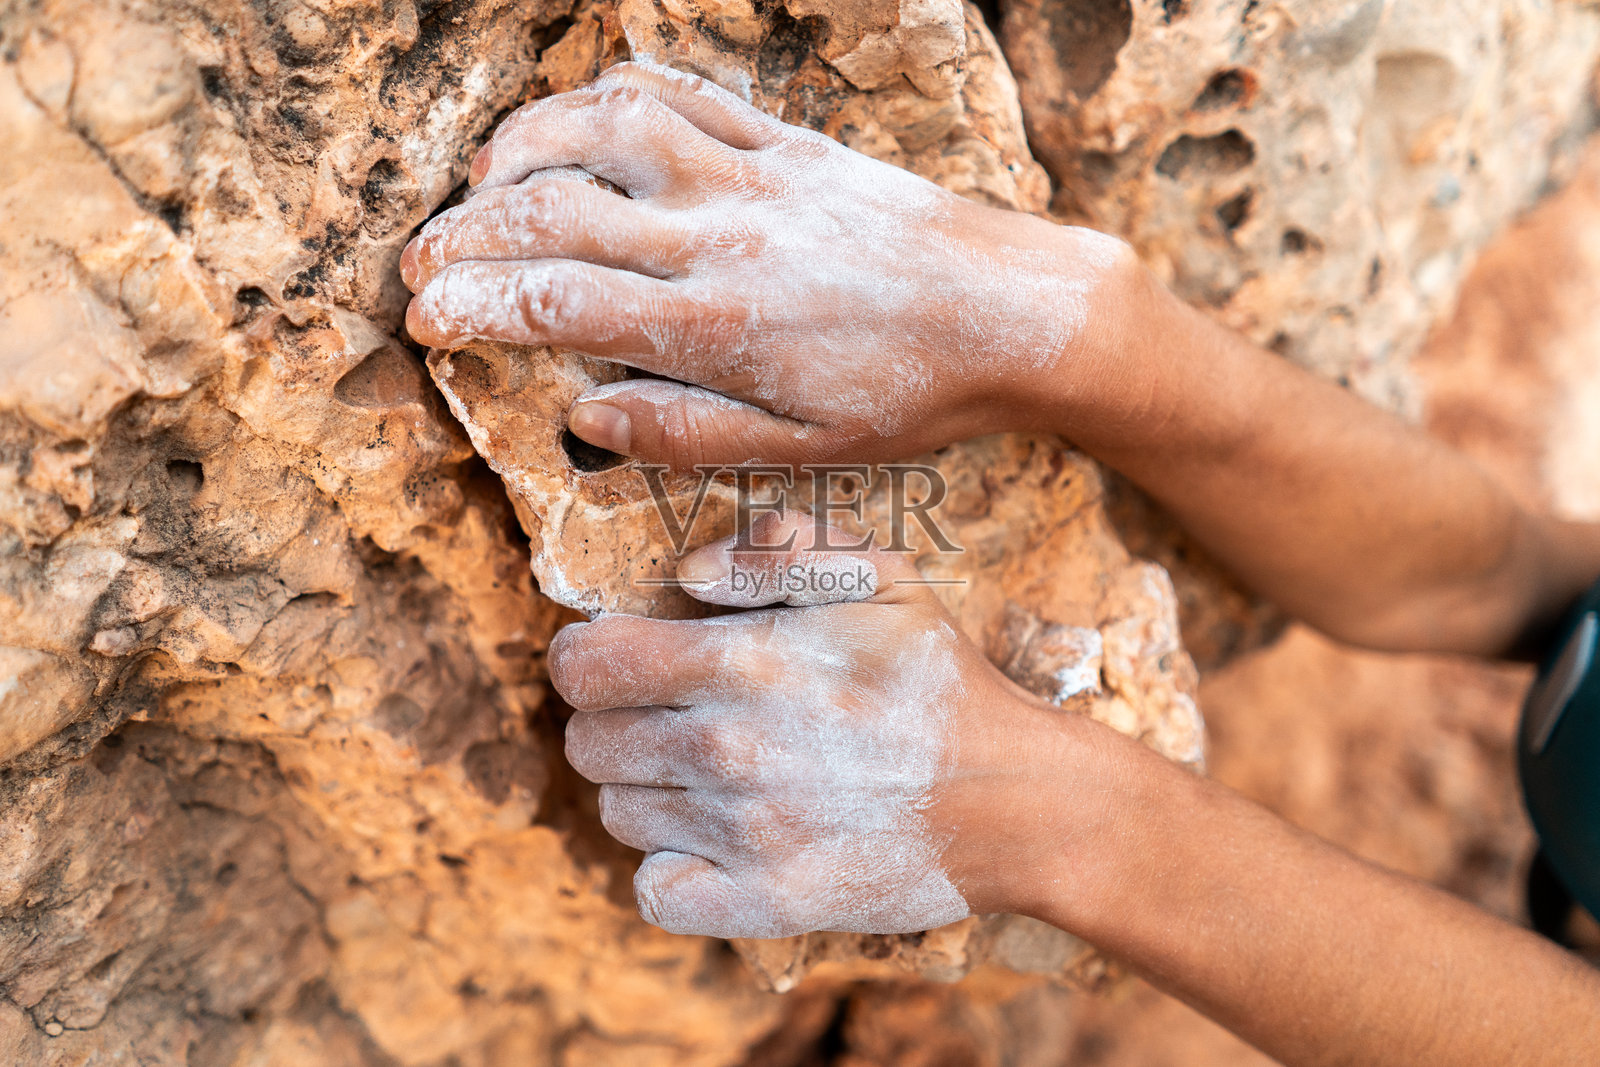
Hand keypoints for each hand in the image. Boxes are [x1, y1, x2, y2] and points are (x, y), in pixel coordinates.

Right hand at [403, 62, 1135, 468]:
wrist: (1014, 313)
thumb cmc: (912, 396)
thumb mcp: (804, 449)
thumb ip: (686, 434)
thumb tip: (584, 420)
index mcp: (717, 326)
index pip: (558, 303)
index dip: (473, 307)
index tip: (425, 320)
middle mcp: (721, 237)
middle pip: (556, 214)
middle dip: (467, 236)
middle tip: (418, 264)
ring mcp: (752, 177)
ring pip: (606, 132)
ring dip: (524, 149)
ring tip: (480, 186)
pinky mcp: (787, 142)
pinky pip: (683, 95)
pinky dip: (610, 98)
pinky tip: (576, 121)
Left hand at [548, 512, 1081, 937]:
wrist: (1012, 798)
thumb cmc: (937, 679)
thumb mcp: (877, 573)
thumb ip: (775, 548)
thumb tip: (685, 574)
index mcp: (742, 663)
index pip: (585, 665)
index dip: (586, 655)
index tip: (617, 657)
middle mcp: (726, 751)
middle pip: (588, 741)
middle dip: (615, 720)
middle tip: (671, 714)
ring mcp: (742, 835)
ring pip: (619, 812)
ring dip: (646, 789)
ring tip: (705, 772)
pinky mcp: (764, 903)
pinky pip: (655, 891)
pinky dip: (669, 868)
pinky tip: (709, 839)